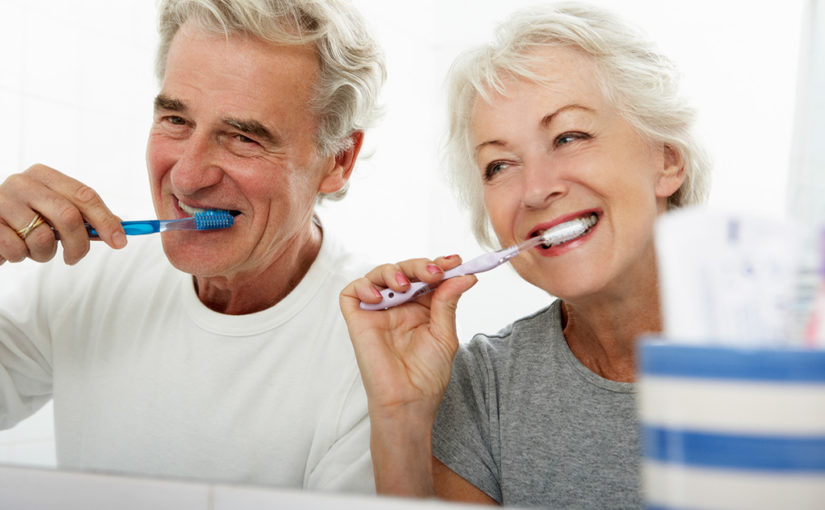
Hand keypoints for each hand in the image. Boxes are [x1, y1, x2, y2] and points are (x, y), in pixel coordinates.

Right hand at [0, 164, 125, 265]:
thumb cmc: (23, 219)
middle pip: (68, 215)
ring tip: (35, 249)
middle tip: (75, 257)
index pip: (84, 195)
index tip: (120, 241)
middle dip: (79, 244)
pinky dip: (21, 257)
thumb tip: (119, 229)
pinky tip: (15, 249)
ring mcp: (2, 201)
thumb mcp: (53, 212)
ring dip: (45, 254)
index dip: (105, 220)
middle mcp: (22, 182)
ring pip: (42, 238)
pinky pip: (17, 250)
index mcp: (44, 175)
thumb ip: (83, 218)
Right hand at [339, 255, 476, 419]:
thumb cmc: (427, 375)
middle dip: (419, 266)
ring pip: (378, 275)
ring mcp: (377, 312)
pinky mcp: (358, 320)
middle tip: (434, 272)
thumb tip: (465, 275)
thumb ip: (448, 302)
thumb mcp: (444, 334)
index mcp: (421, 308)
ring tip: (405, 285)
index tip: (455, 261)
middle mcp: (398, 307)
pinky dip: (364, 286)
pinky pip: (352, 292)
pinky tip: (380, 298)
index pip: (426, 277)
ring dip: (393, 271)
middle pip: (404, 271)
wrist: (409, 401)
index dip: (439, 265)